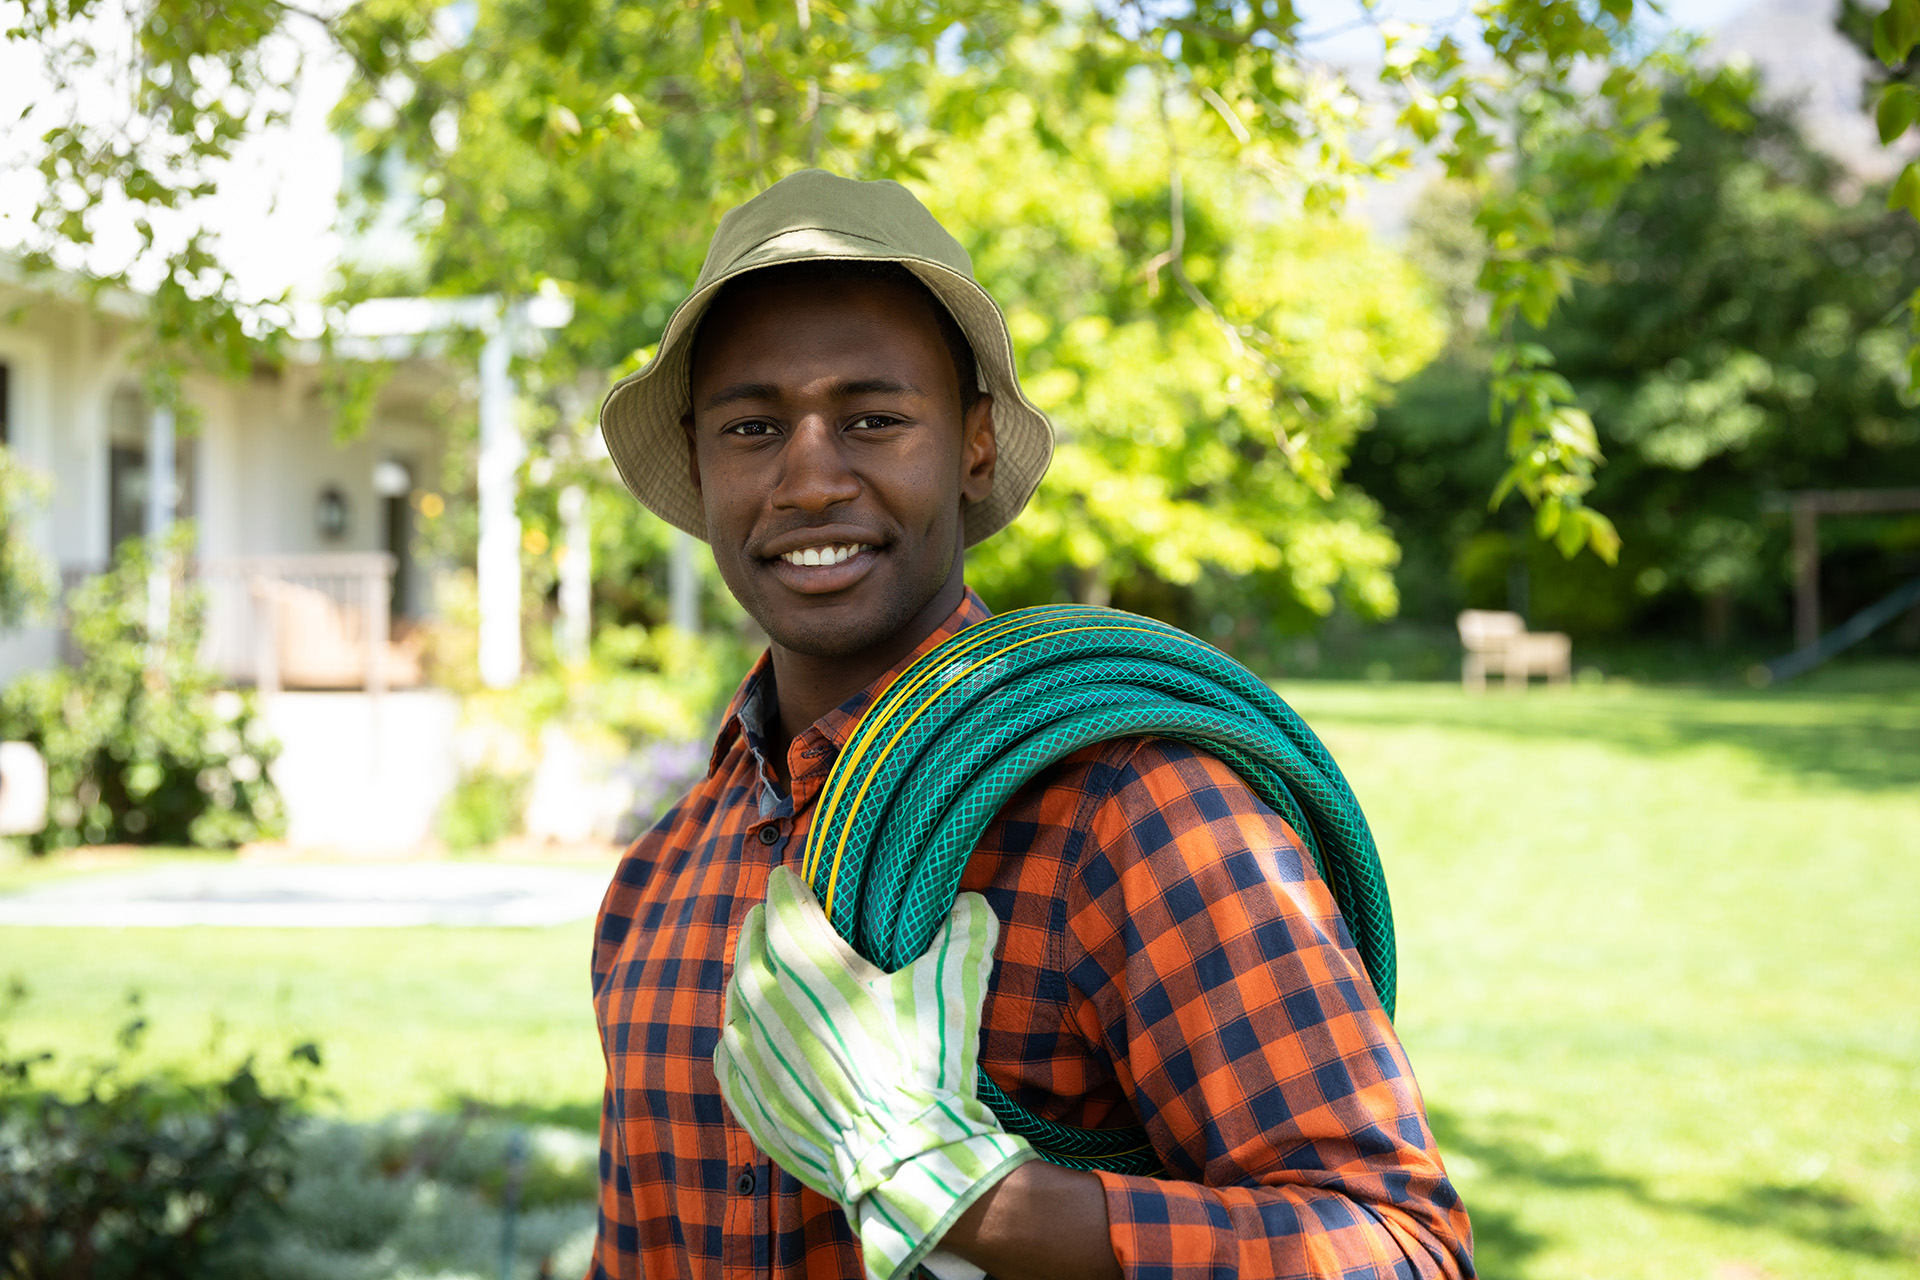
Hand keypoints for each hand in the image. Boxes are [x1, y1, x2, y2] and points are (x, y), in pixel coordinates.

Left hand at [715, 866, 1037, 1279]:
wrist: (904, 1156)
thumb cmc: (928, 1064)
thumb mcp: (956, 986)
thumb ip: (966, 930)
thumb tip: (970, 900)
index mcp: (813, 967)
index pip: (785, 907)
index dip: (788, 887)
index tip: (788, 878)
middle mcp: (770, 1004)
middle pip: (751, 948)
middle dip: (762, 926)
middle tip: (771, 916)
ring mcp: (753, 1056)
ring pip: (735, 1000)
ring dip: (748, 979)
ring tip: (762, 972)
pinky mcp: (750, 1101)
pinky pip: (728, 1056)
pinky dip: (739, 1037)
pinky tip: (749, 1034)